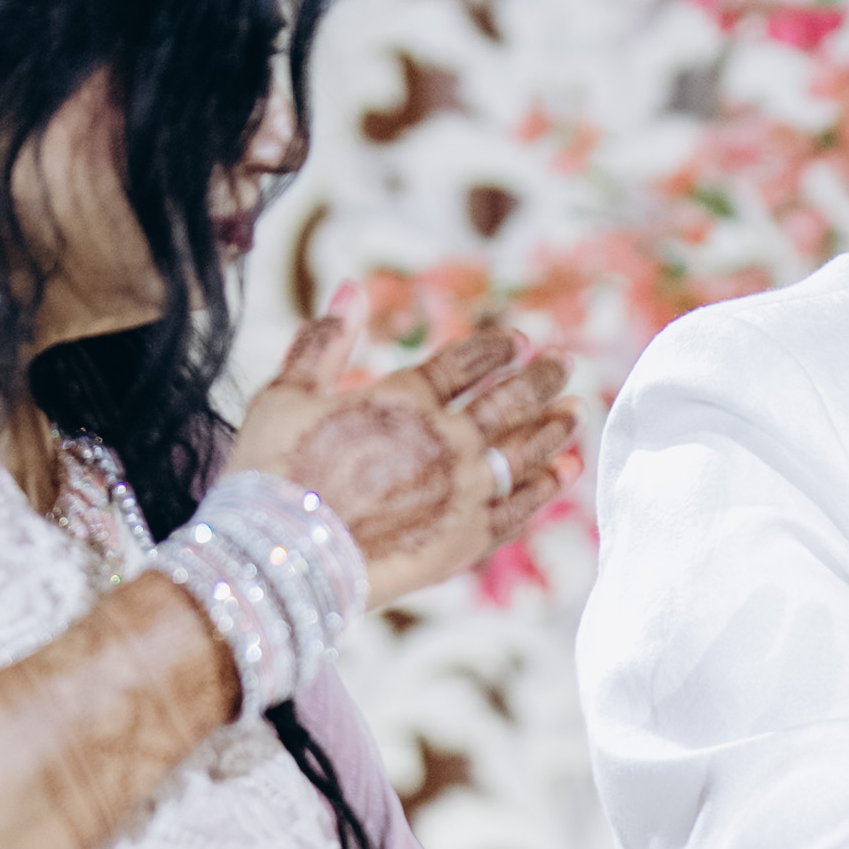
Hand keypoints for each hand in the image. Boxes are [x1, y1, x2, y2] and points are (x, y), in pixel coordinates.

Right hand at [233, 308, 580, 607]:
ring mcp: (462, 492)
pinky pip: (520, 508)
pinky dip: (547, 486)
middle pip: (508, 403)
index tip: (519, 340)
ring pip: (525, 452)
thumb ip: (324, 340)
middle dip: (541, 380)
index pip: (466, 363)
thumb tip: (353, 286)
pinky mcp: (467, 541)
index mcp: (404, 399)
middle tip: (565, 365)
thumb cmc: (271, 475)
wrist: (280, 562)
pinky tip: (568, 470)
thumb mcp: (285, 394)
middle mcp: (445, 441)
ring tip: (577, 411)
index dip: (496, 348)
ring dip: (555, 428)